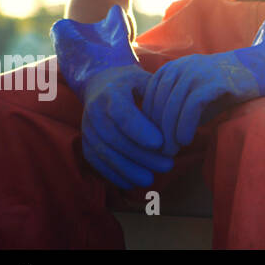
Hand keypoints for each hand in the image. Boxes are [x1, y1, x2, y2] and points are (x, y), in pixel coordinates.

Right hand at [79, 64, 173, 188]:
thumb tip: (178, 120)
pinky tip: (131, 184)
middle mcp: (95, 111)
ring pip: (105, 153)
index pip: (122, 113)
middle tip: (168, 165)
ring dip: (129, 169)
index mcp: (112, 92)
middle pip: (116, 138)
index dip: (139, 130)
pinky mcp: (86, 143)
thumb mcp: (147, 80)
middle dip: (142, 155)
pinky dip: (113, 174)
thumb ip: (160, 97)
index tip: (160, 143)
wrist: (101, 83)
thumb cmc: (132, 83)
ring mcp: (88, 128)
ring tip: (151, 179)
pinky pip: (97, 162)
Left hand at [140, 0, 264, 154]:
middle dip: (156, 131)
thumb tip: (159, 139)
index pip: (149, 98)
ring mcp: (198, 71)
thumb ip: (177, 109)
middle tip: (159, 152)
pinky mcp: (214, 79)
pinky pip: (192, 105)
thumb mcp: (197, 96)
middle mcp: (182, 67)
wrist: (262, 69)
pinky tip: (186, 139)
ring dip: (169, 131)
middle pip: (158, 103)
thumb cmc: (227, 87)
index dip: (147, 123)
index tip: (151, 143)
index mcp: (173, 68)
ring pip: (172, 105)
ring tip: (171, 150)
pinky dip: (184, 124)